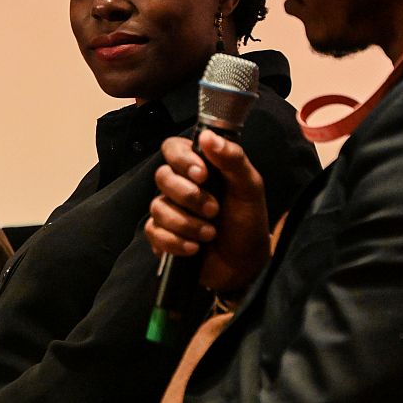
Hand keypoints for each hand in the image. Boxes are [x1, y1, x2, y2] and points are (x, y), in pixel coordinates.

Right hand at [146, 130, 270, 291]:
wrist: (244, 266)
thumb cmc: (248, 223)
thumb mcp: (249, 189)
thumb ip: (233, 160)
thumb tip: (208, 135)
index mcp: (199, 168)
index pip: (173, 148)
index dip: (182, 160)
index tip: (203, 175)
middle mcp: (180, 186)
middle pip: (162, 177)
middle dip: (188, 196)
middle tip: (213, 210)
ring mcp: (168, 211)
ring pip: (158, 207)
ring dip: (187, 223)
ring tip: (210, 234)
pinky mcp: (161, 236)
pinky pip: (154, 232)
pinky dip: (176, 242)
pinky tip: (195, 248)